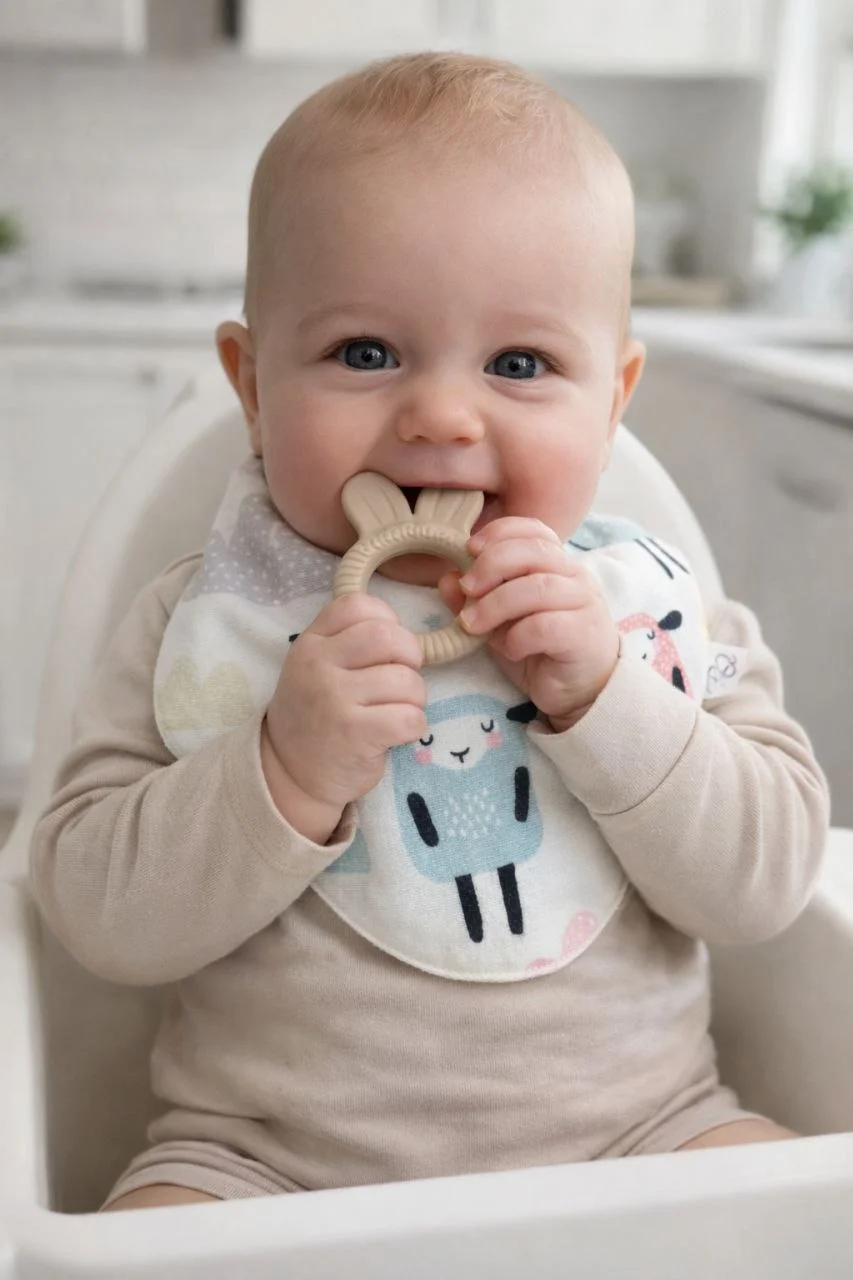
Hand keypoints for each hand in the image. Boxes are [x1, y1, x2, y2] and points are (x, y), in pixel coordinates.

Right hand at [262, 594, 426, 840]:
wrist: (291, 773)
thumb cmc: (316, 714)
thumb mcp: (316, 667)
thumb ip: (348, 641)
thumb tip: (404, 634)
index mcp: (311, 643)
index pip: (358, 606)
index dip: (386, 620)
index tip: (387, 648)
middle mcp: (318, 666)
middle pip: (388, 637)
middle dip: (411, 656)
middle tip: (403, 678)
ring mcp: (335, 699)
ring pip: (406, 680)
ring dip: (415, 697)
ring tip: (398, 709)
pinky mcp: (355, 734)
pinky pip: (409, 717)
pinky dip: (415, 726)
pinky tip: (399, 732)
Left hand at [439, 517, 618, 731]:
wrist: (579, 690)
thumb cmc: (539, 650)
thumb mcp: (498, 622)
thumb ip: (474, 600)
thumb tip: (447, 579)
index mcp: (556, 564)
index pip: (534, 530)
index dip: (500, 532)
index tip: (470, 548)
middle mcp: (574, 576)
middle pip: (533, 552)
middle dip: (491, 566)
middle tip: (467, 588)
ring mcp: (583, 604)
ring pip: (537, 588)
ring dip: (496, 604)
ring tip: (473, 626)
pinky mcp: (583, 635)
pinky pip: (545, 626)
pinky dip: (517, 637)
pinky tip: (510, 650)